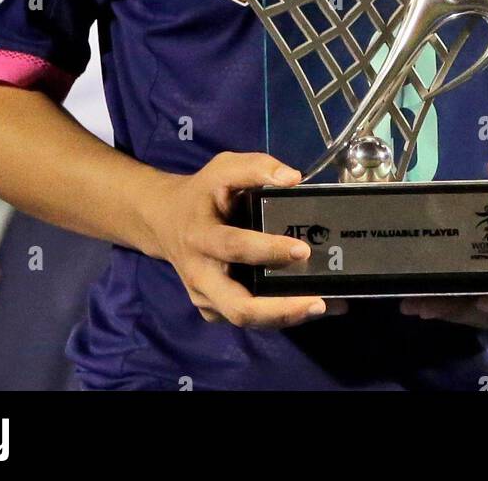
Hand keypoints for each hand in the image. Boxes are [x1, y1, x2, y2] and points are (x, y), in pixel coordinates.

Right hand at [143, 151, 347, 329]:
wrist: (165, 221)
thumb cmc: (202, 193)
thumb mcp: (223, 168)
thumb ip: (256, 167)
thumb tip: (293, 179)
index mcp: (202, 235)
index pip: (235, 246)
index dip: (268, 250)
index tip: (302, 250)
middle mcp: (200, 274)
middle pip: (238, 307)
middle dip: (279, 309)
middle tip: (317, 302)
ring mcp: (204, 297)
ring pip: (244, 319)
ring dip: (285, 317)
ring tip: (322, 307)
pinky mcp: (211, 310)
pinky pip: (245, 319)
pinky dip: (277, 317)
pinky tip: (306, 307)